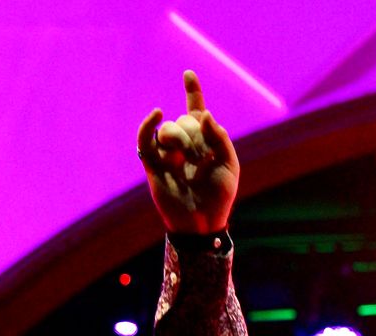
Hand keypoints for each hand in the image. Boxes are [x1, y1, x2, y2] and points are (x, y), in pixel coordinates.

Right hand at [137, 71, 238, 233]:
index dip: (192, 92)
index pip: (197, 112)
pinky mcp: (152, 163)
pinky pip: (146, 138)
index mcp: (205, 142)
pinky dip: (149, 124)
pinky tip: (157, 113)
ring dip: (181, 140)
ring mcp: (168, 152)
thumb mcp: (229, 165)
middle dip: (196, 136)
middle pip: (186, 121)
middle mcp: (185, 143)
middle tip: (201, 159)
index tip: (188, 74)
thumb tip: (204, 114)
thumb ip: (220, 138)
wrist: (201, 221)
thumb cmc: (219, 196)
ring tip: (187, 160)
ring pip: (170, 128)